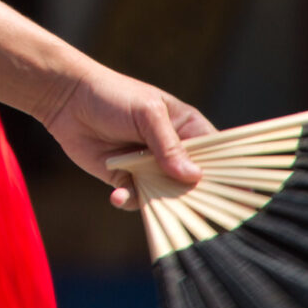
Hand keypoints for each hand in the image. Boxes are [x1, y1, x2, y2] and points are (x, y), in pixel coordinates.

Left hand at [40, 62, 214, 210]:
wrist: (66, 99)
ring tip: (151, 203)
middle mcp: (172, 152)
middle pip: (194, 183)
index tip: (241, 199)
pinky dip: (130, 201)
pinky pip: (136, 198)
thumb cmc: (112, 96)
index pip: (218, 157)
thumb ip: (168, 145)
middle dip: (194, 198)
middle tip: (195, 212)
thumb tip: (193, 177)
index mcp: (188, 129)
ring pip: (167, 196)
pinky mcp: (125, 178)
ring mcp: (149, 167)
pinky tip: (119, 195)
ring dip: (161, 203)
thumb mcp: (147, 113)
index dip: (230, 177)